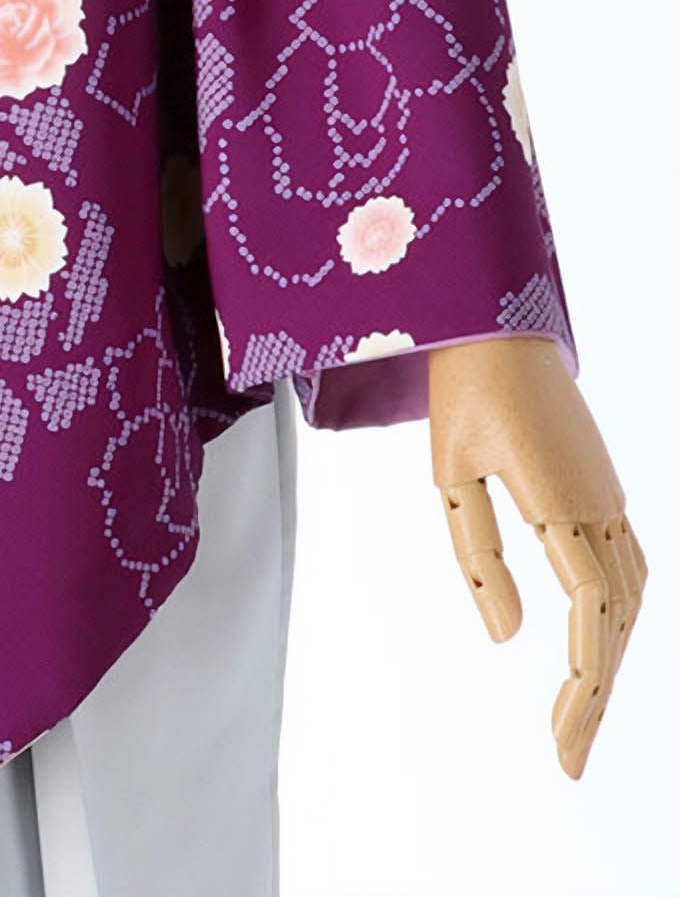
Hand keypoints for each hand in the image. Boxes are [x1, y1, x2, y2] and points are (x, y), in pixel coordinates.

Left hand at [429, 335, 645, 778]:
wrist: (497, 322)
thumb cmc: (462, 390)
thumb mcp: (449, 471)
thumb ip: (478, 554)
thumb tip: (506, 636)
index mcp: (562, 501)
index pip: (590, 616)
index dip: (583, 687)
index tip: (563, 744)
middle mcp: (601, 504)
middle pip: (617, 623)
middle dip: (595, 695)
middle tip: (568, 759)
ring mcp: (610, 495)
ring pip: (631, 599)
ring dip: (609, 660)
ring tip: (578, 718)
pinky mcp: (603, 487)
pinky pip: (628, 567)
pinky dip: (618, 620)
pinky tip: (600, 648)